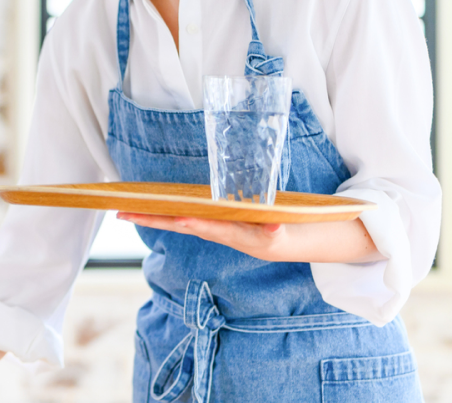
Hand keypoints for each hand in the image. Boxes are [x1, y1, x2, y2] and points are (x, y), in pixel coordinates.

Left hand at [116, 213, 384, 263]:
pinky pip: (204, 221)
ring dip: (163, 218)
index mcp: (247, 237)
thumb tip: (270, 233)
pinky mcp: (237, 227)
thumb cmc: (314, 231)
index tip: (163, 216)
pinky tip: (169, 211)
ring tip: (133, 210)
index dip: (186, 221)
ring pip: (193, 225)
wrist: (330, 240)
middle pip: (188, 227)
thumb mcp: (299, 234)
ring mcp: (235, 233)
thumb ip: (283, 234)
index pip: (209, 227)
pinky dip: (183, 216)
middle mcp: (235, 237)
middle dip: (155, 220)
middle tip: (120, 213)